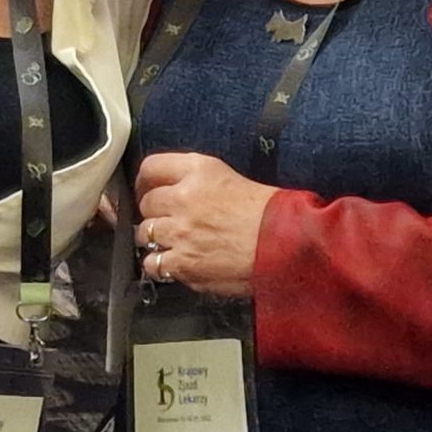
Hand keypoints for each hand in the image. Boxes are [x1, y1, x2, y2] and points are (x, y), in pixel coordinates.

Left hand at [133, 151, 277, 299]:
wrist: (287, 245)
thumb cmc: (271, 214)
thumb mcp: (232, 178)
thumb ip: (199, 180)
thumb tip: (176, 188)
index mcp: (198, 170)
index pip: (151, 167)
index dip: (145, 180)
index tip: (146, 188)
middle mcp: (184, 197)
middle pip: (146, 202)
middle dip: (154, 212)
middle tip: (168, 219)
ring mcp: (180, 232)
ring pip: (144, 233)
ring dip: (155, 238)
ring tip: (174, 242)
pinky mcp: (183, 263)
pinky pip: (152, 263)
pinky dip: (159, 265)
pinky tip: (173, 262)